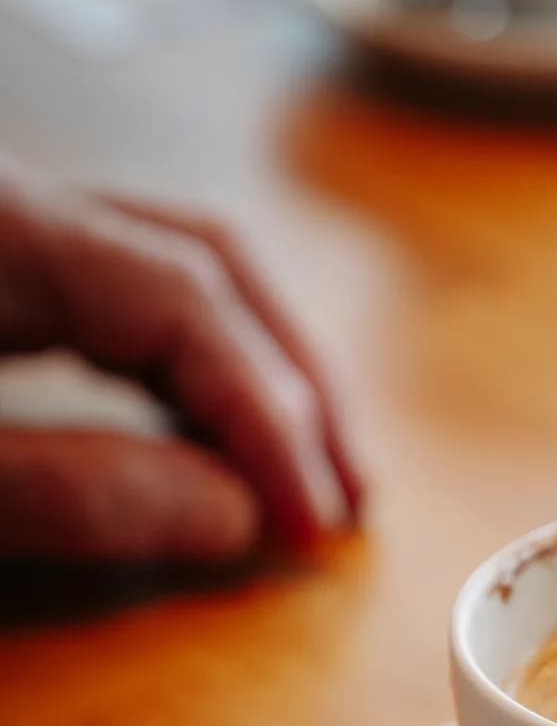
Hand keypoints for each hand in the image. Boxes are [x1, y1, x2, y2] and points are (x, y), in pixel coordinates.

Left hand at [0, 158, 363, 562]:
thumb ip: (73, 494)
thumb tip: (237, 512)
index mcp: (0, 229)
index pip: (188, 302)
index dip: (271, 419)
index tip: (313, 522)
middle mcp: (19, 203)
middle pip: (209, 265)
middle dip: (297, 386)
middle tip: (352, 498)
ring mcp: (15, 228)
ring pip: (179, 275)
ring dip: (260, 373)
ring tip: (312, 475)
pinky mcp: (3, 270)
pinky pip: (126, 298)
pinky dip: (193, 369)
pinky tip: (222, 439)